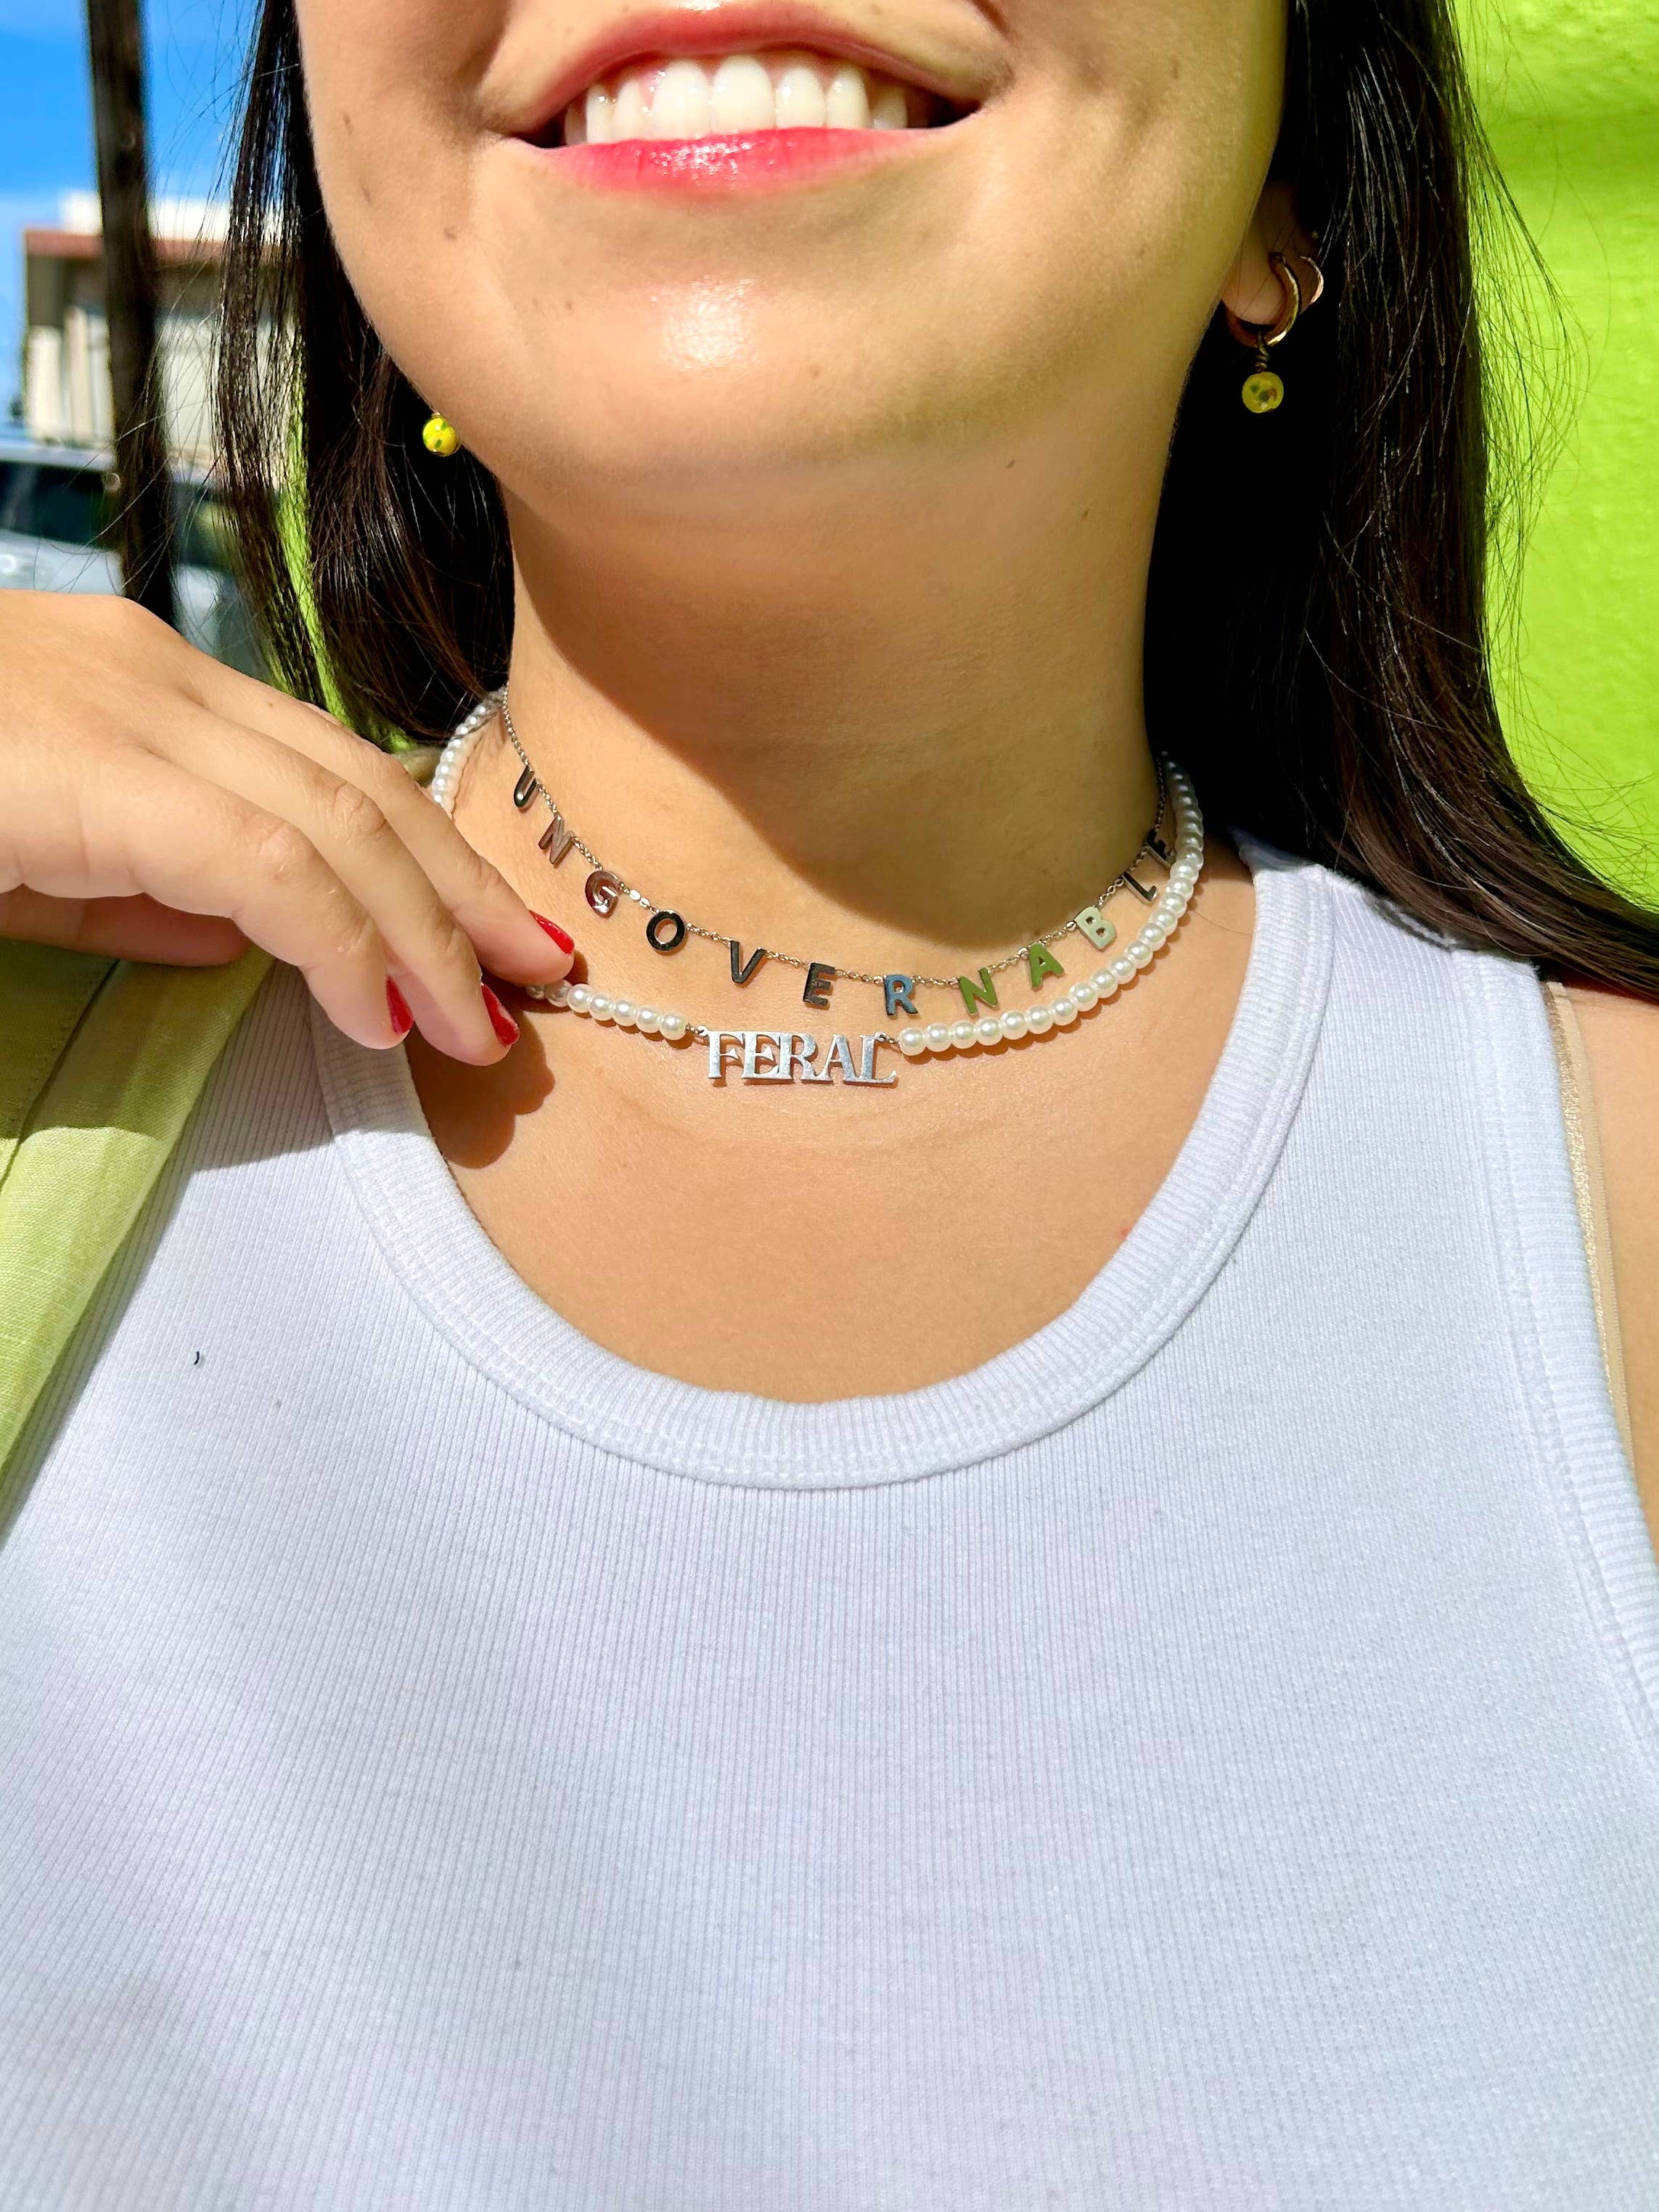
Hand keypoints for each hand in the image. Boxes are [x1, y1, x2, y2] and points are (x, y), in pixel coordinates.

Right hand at [0, 592, 570, 1059]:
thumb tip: (244, 943)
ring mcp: (133, 706)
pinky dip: (338, 944)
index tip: (493, 940)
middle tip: (540, 975)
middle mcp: (158, 672)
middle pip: (362, 781)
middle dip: (466, 889)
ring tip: (477, 1027)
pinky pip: (265, 862)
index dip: (429, 857)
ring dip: (427, 934)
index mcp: (151, 686)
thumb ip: (142, 893)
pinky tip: (374, 1016)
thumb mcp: (33, 855)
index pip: (330, 766)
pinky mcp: (100, 771)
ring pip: (338, 819)